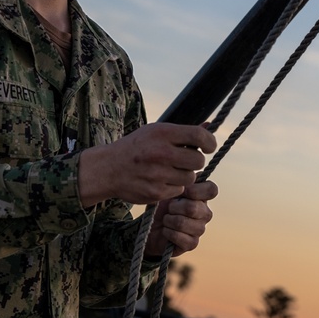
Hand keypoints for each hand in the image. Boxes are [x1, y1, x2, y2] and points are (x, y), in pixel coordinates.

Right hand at [77, 123, 216, 206]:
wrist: (109, 168)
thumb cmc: (137, 147)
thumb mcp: (155, 132)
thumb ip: (182, 132)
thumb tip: (209, 125)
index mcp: (162, 133)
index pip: (199, 136)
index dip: (210, 142)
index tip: (209, 146)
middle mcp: (161, 153)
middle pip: (198, 160)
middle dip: (195, 161)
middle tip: (184, 160)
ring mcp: (158, 174)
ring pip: (190, 177)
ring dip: (184, 175)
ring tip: (169, 170)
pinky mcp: (156, 192)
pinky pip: (179, 190)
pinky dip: (174, 186)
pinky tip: (160, 180)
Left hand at [145, 180, 218, 256]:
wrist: (150, 228)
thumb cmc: (161, 206)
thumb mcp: (168, 191)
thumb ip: (179, 185)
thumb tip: (185, 184)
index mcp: (202, 196)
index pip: (212, 189)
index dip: (196, 190)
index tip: (182, 191)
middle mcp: (205, 212)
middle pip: (193, 208)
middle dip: (173, 207)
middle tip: (168, 208)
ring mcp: (200, 229)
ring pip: (182, 223)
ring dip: (168, 221)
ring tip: (166, 220)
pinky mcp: (193, 243)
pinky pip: (180, 237)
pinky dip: (168, 233)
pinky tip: (166, 231)